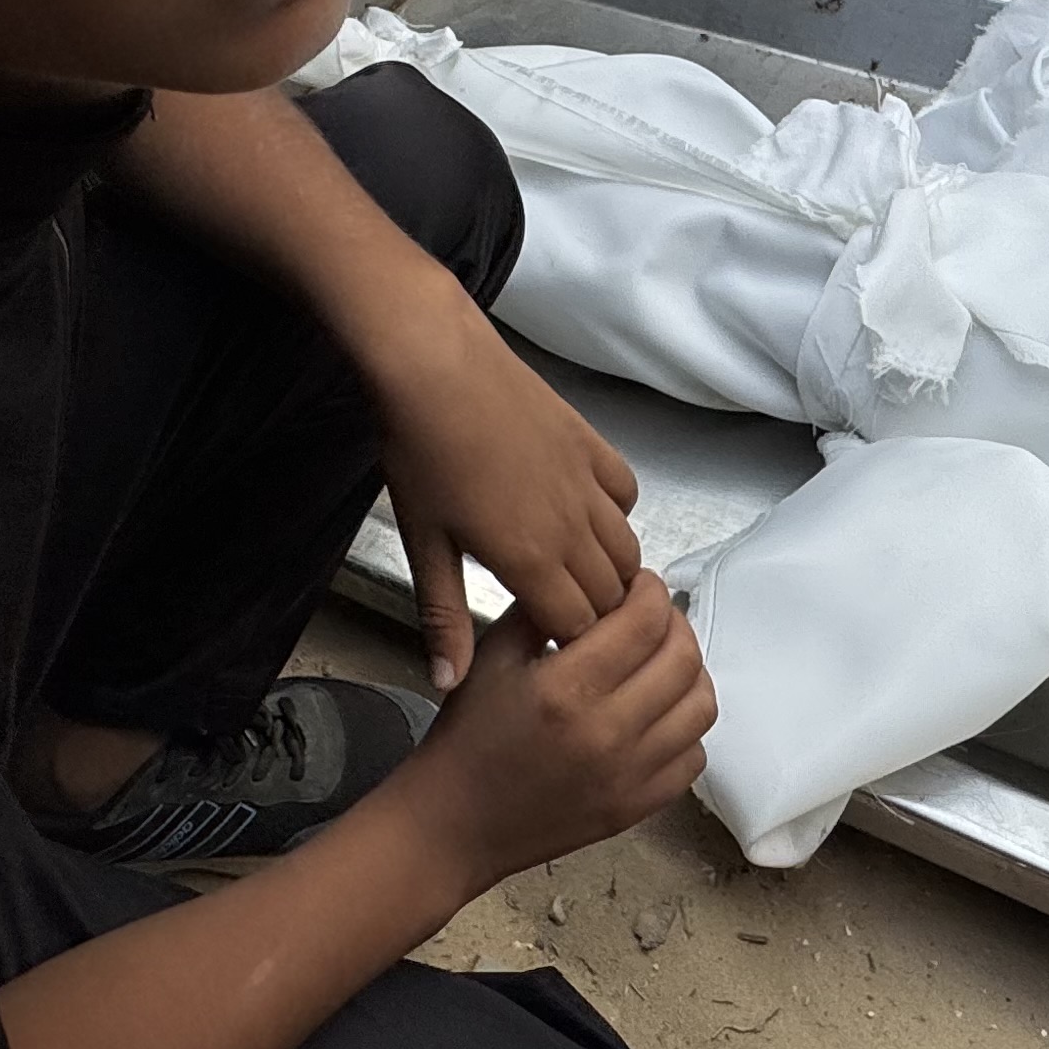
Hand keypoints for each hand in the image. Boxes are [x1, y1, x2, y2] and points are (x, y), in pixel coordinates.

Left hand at [370, 310, 641, 688]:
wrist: (437, 366)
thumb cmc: (420, 452)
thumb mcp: (424, 543)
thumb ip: (443, 617)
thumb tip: (447, 682)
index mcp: (530, 560)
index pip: (579, 629)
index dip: (569, 647)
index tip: (551, 651)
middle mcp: (572, 527)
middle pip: (610, 596)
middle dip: (593, 617)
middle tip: (563, 619)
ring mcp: (587, 484)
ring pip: (627, 550)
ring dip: (610, 572)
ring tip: (577, 576)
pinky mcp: (591, 445)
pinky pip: (626, 494)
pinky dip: (617, 515)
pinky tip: (585, 515)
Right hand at [384, 573, 716, 889]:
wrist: (457, 823)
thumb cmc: (469, 739)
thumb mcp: (492, 656)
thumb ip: (545, 611)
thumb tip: (595, 582)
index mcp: (566, 689)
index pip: (645, 622)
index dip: (651, 591)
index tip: (641, 585)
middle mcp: (606, 733)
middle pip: (684, 660)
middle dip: (675, 625)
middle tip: (653, 617)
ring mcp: (628, 776)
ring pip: (700, 707)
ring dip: (690, 674)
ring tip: (661, 662)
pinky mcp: (637, 806)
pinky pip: (693, 758)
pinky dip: (685, 728)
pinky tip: (658, 714)